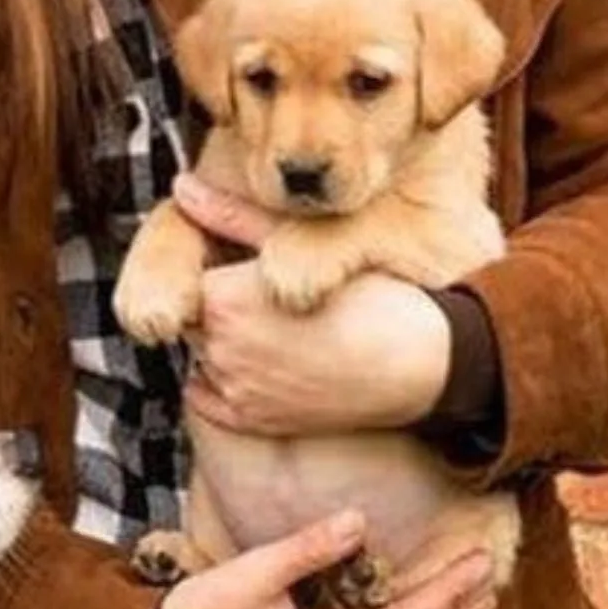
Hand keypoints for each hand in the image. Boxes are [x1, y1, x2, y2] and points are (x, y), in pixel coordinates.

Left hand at [172, 172, 454, 435]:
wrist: (422, 363)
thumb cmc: (374, 297)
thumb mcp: (301, 240)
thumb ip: (234, 216)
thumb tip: (184, 187)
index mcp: (223, 301)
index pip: (186, 277)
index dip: (215, 267)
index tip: (244, 263)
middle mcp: (220, 351)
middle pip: (195, 316)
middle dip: (218, 302)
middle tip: (265, 292)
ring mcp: (236, 391)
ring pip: (205, 354)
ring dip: (225, 339)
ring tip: (277, 325)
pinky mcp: (254, 421)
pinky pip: (210, 398)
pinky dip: (222, 380)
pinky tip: (263, 359)